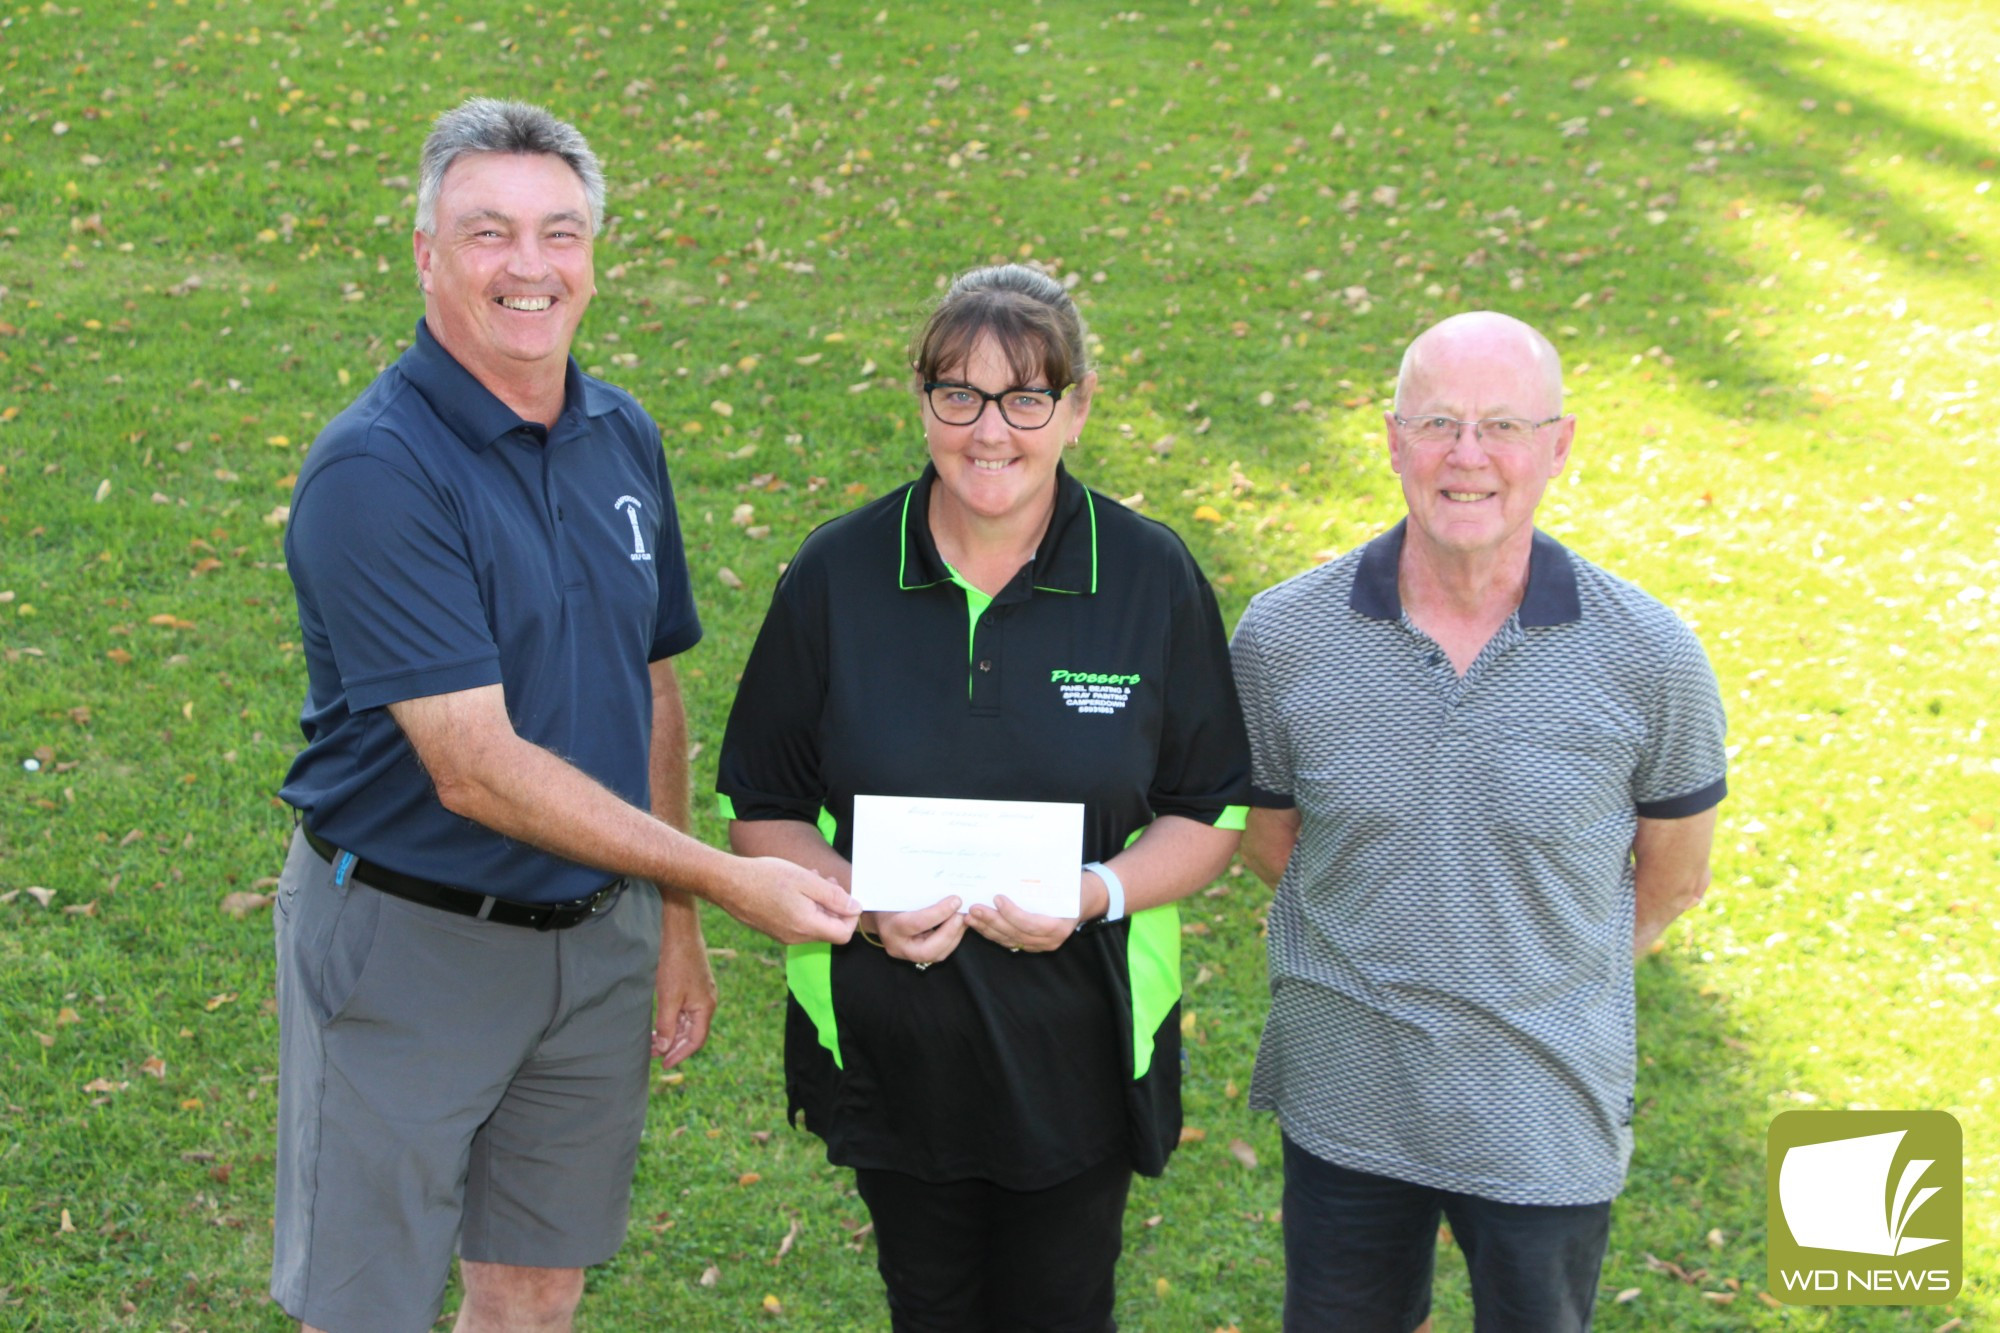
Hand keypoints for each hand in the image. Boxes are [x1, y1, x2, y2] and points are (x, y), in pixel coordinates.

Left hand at [651, 893, 717, 1071]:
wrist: (678, 930)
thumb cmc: (675, 962)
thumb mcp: (668, 997)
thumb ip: (667, 1025)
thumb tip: (665, 1048)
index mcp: (705, 1007)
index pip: (696, 1041)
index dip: (680, 1055)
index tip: (663, 1064)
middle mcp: (707, 1000)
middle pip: (692, 1032)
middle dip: (674, 1045)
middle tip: (653, 1054)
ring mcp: (701, 991)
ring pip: (688, 1021)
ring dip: (672, 1032)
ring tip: (653, 1040)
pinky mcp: (692, 983)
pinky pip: (685, 1009)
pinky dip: (673, 1019)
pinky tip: (659, 1020)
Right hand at [721, 856, 859, 944]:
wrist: (727, 883)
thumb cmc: (766, 877)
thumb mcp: (806, 880)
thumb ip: (833, 896)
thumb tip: (856, 908)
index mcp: (807, 926)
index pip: (844, 934)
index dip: (850, 915)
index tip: (844, 893)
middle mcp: (796, 937)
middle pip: (829, 929)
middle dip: (834, 905)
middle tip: (826, 878)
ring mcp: (784, 936)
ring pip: (814, 924)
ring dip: (819, 903)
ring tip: (810, 877)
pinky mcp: (774, 931)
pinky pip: (799, 923)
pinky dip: (805, 907)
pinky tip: (795, 887)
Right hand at [871, 896, 967, 966]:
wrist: (878, 917)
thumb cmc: (888, 901)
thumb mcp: (897, 894)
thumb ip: (918, 894)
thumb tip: (944, 885)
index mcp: (891, 927)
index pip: (917, 923)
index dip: (939, 913)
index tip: (955, 900)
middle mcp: (898, 946)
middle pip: (928, 950)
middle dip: (949, 932)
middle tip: (961, 914)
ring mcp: (907, 955)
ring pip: (937, 955)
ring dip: (955, 936)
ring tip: (963, 918)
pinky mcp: (918, 958)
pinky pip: (939, 953)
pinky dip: (952, 939)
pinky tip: (958, 925)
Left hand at [966, 895, 1079, 952]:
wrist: (1084, 901)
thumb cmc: (1073, 888)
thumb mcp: (1064, 884)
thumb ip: (1043, 884)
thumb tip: (1016, 868)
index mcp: (1059, 927)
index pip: (1030, 924)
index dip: (1012, 914)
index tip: (997, 899)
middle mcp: (1049, 941)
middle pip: (1015, 934)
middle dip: (992, 921)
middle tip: (974, 908)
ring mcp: (1039, 946)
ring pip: (1008, 940)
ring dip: (986, 929)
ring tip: (970, 916)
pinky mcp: (1030, 946)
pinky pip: (1008, 941)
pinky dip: (992, 932)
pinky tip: (978, 923)